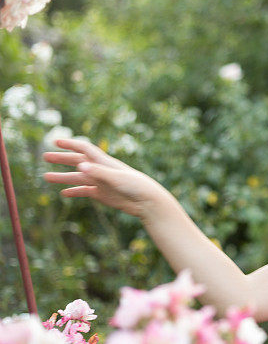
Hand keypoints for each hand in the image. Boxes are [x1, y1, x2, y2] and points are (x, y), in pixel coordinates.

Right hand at [42, 138, 169, 219]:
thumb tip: (79, 166)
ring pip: (78, 178)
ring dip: (63, 177)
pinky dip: (75, 191)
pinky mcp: (103, 194)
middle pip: (78, 162)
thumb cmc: (136, 186)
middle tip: (45, 157)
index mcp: (104, 162)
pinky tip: (64, 193)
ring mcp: (101, 183)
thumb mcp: (116, 178)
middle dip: (62, 159)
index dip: (70, 144)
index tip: (55, 142)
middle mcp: (101, 170)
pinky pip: (85, 191)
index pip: (84, 149)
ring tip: (46, 177)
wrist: (147, 202)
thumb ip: (98, 172)